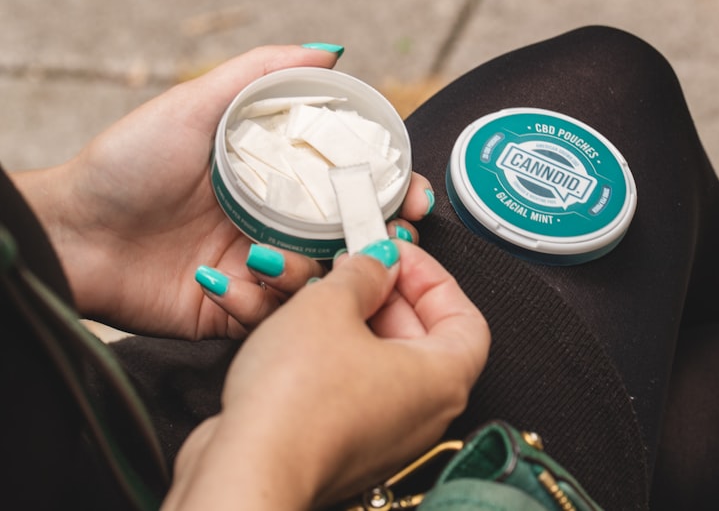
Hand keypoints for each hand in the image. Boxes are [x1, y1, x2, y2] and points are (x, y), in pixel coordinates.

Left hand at [13, 45, 434, 338]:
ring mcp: (262, 266)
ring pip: (322, 279)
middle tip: (393, 239)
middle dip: (382, 239)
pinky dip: (259, 300)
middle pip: (353, 234)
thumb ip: (264, 73)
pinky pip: (275, 314)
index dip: (392, 185)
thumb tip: (333, 49)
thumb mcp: (195, 103)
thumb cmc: (127, 163)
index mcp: (278, 175)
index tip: (415, 191)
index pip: (353, 180)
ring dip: (313, 272)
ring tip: (276, 259)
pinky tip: (222, 280)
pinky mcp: (238, 307)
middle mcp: (278, 221)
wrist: (71, 234)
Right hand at [163, 240, 490, 510]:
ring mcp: (387, 434)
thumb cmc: (297, 402)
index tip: (396, 253)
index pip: (464, 316)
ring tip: (323, 293)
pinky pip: (355, 387)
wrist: (248, 470)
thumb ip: (362, 274)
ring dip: (357, 320)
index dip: (431, 277)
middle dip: (389, 294)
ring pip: (384, 361)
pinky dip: (337, 353)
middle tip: (356, 266)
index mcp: (444, 379)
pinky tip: (303, 332)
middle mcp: (424, 413)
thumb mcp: (329, 304)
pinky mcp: (348, 445)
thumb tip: (376, 262)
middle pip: (424, 337)